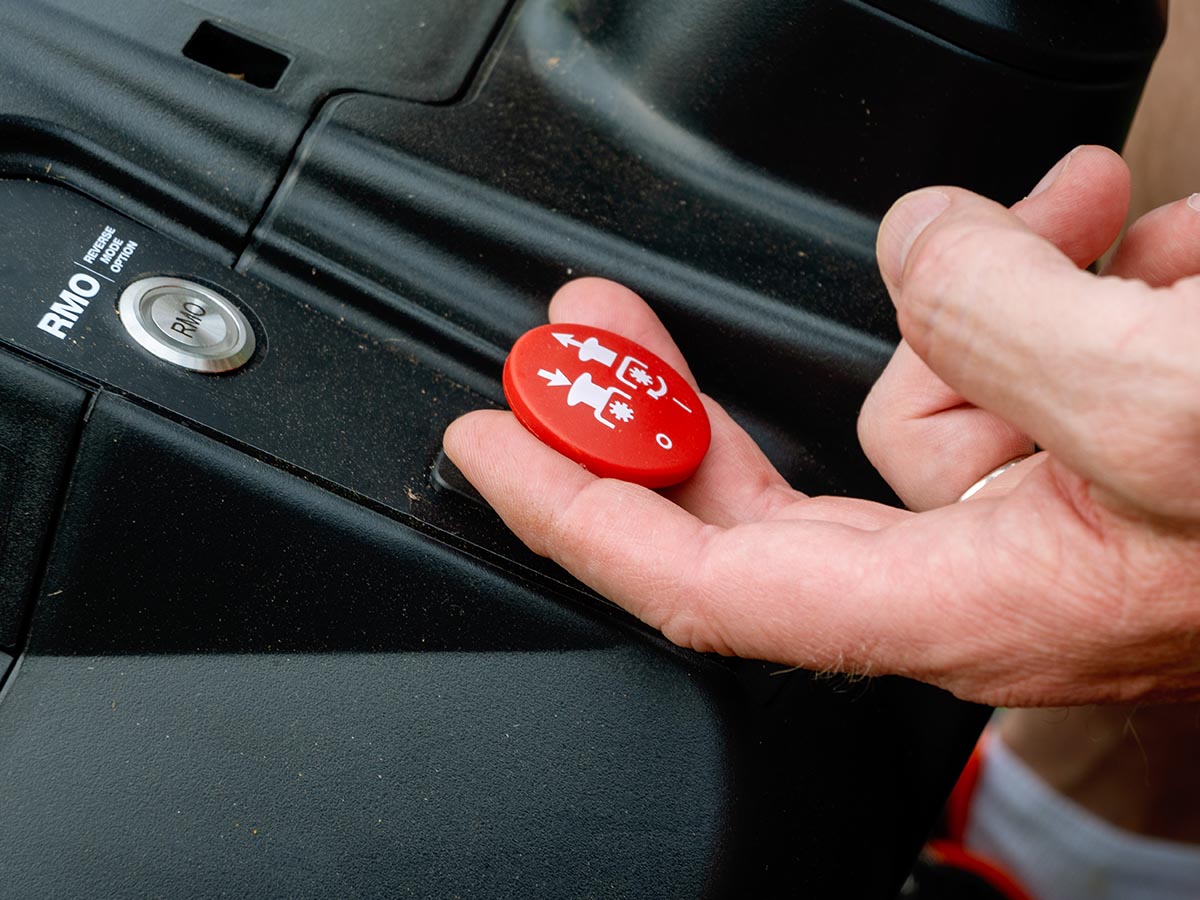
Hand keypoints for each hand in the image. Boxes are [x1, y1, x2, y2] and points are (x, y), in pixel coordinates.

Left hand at [444, 146, 1199, 706]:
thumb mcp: (1177, 402)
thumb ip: (1007, 330)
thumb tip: (923, 248)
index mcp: (990, 603)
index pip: (715, 583)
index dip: (583, 515)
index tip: (491, 443)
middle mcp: (1001, 565)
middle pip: (762, 494)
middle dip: (665, 397)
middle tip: (579, 323)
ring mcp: (1046, 500)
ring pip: (916, 380)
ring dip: (969, 281)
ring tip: (1089, 224)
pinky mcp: (1093, 434)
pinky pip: (1008, 344)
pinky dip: (1042, 270)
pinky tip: (1123, 234)